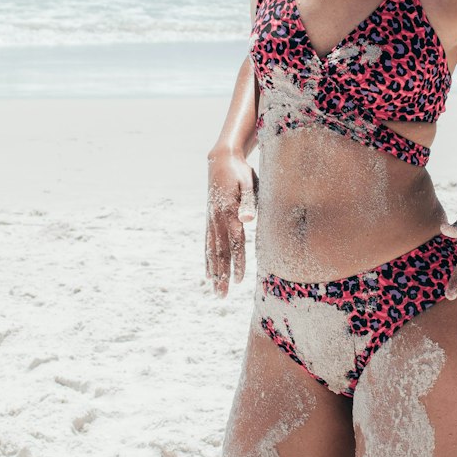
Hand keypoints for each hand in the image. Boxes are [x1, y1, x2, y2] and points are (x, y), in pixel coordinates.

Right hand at [205, 150, 257, 296]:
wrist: (221, 160)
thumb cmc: (240, 172)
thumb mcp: (248, 183)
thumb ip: (248, 202)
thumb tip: (248, 220)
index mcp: (229, 213)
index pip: (235, 243)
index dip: (237, 262)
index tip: (238, 280)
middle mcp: (217, 220)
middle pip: (220, 253)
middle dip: (222, 275)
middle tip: (221, 296)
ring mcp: (211, 221)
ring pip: (212, 251)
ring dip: (214, 272)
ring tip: (215, 291)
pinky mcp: (209, 220)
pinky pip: (207, 244)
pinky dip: (208, 260)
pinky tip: (208, 274)